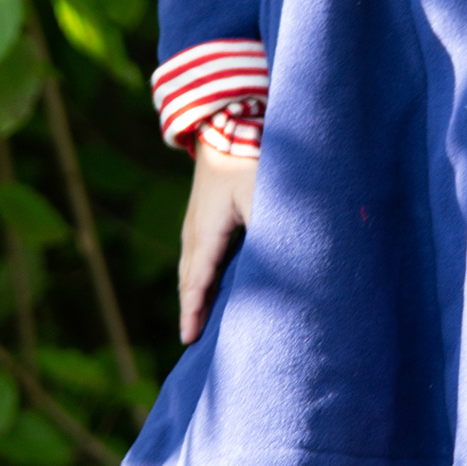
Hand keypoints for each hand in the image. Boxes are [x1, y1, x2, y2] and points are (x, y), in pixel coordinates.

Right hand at [178, 139, 255, 343]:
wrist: (223, 125)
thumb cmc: (246, 158)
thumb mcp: (261, 193)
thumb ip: (267, 228)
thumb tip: (279, 262)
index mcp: (207, 232)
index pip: (197, 281)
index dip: (193, 311)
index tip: (188, 340)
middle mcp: (194, 231)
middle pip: (189, 279)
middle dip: (190, 309)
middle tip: (190, 340)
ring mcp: (194, 223)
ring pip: (189, 268)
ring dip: (192, 294)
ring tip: (196, 320)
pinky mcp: (201, 216)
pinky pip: (195, 255)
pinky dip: (196, 277)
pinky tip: (205, 285)